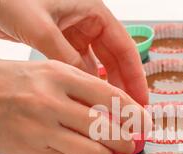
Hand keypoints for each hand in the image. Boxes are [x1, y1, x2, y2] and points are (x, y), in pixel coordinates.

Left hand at [0, 0, 147, 104]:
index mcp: (93, 11)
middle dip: (123, 86)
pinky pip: (80, 68)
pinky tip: (88, 103)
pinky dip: (85, 85)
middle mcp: (88, 22)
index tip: (140, 100)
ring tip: (111, 114)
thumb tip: (85, 89)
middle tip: (130, 114)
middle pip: (115, 59)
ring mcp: (75, 34)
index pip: (124, 47)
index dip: (135, 75)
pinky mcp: (62, 44)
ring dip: (104, 88)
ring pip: (98, 66)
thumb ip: (65, 57)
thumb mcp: (42, 28)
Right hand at [0, 55, 147, 153]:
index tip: (143, 122)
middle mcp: (52, 101)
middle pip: (107, 128)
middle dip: (125, 140)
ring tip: (104, 152)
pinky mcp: (29, 151)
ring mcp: (41, 129)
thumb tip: (107, 106)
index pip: (111, 96)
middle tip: (129, 143)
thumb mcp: (41, 70)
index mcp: (58, 74)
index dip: (134, 113)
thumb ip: (74, 87)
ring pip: (92, 151)